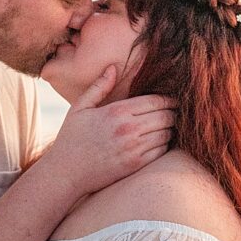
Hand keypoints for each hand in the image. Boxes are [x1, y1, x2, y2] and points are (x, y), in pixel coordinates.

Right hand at [45, 66, 175, 198]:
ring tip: (169, 125)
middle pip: (165, 116)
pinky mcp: (135, 165)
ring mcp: (133, 148)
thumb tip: (113, 67)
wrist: (65, 173)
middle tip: (174, 111)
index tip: (173, 99)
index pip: (156, 101)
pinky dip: (165, 145)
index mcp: (118, 111)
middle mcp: (128, 128)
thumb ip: (99, 86)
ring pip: (166, 133)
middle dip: (173, 112)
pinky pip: (161, 151)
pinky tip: (160, 141)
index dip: (168, 99)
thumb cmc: (71, 139)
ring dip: (170, 128)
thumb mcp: (80, 108)